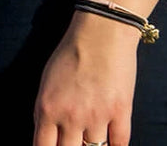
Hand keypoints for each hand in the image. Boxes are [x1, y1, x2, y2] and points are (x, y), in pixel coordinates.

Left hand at [33, 13, 138, 145]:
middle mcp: (71, 116)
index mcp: (47, 108)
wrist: (100, 31)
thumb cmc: (70, 53)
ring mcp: (97, 116)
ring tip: (91, 138)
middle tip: (75, 143)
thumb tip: (46, 138)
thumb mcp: (47, 82)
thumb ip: (45, 112)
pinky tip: (111, 143)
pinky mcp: (121, 113)